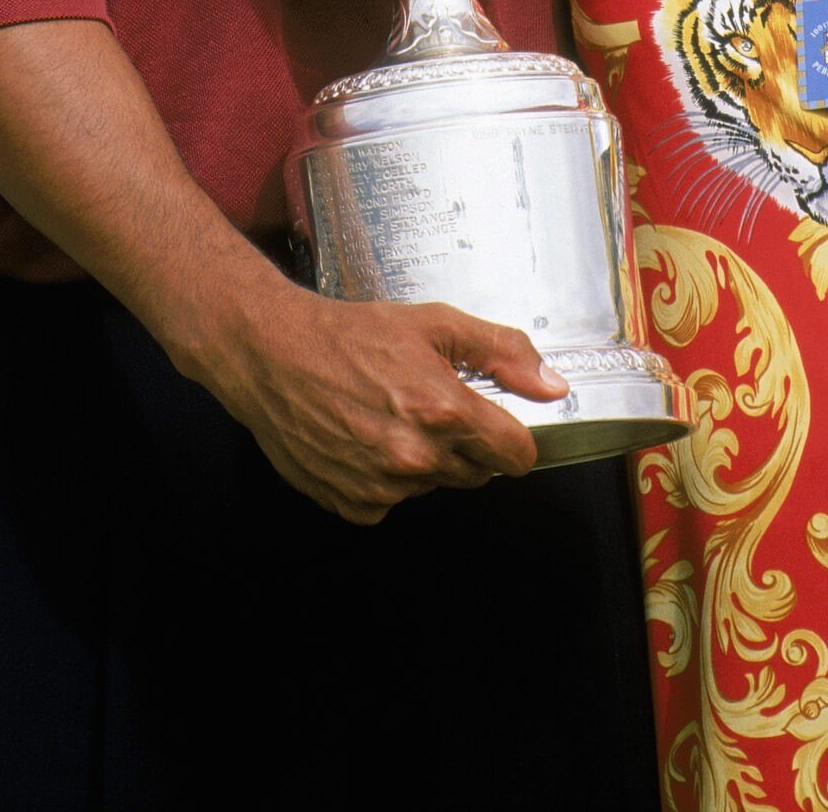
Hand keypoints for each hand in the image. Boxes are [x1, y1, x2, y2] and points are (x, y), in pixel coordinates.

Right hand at [214, 278, 568, 525]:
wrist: (276, 354)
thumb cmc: (352, 335)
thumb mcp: (436, 323)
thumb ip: (503, 353)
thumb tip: (551, 386)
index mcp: (444, 410)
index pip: (516, 453)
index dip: (512, 437)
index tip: (499, 426)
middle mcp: (417, 456)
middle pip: (477, 471)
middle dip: (464, 443)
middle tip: (429, 405)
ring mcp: (383, 486)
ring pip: (434, 484)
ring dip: (424, 458)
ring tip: (388, 414)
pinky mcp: (354, 505)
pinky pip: (392, 500)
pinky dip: (384, 476)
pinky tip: (364, 438)